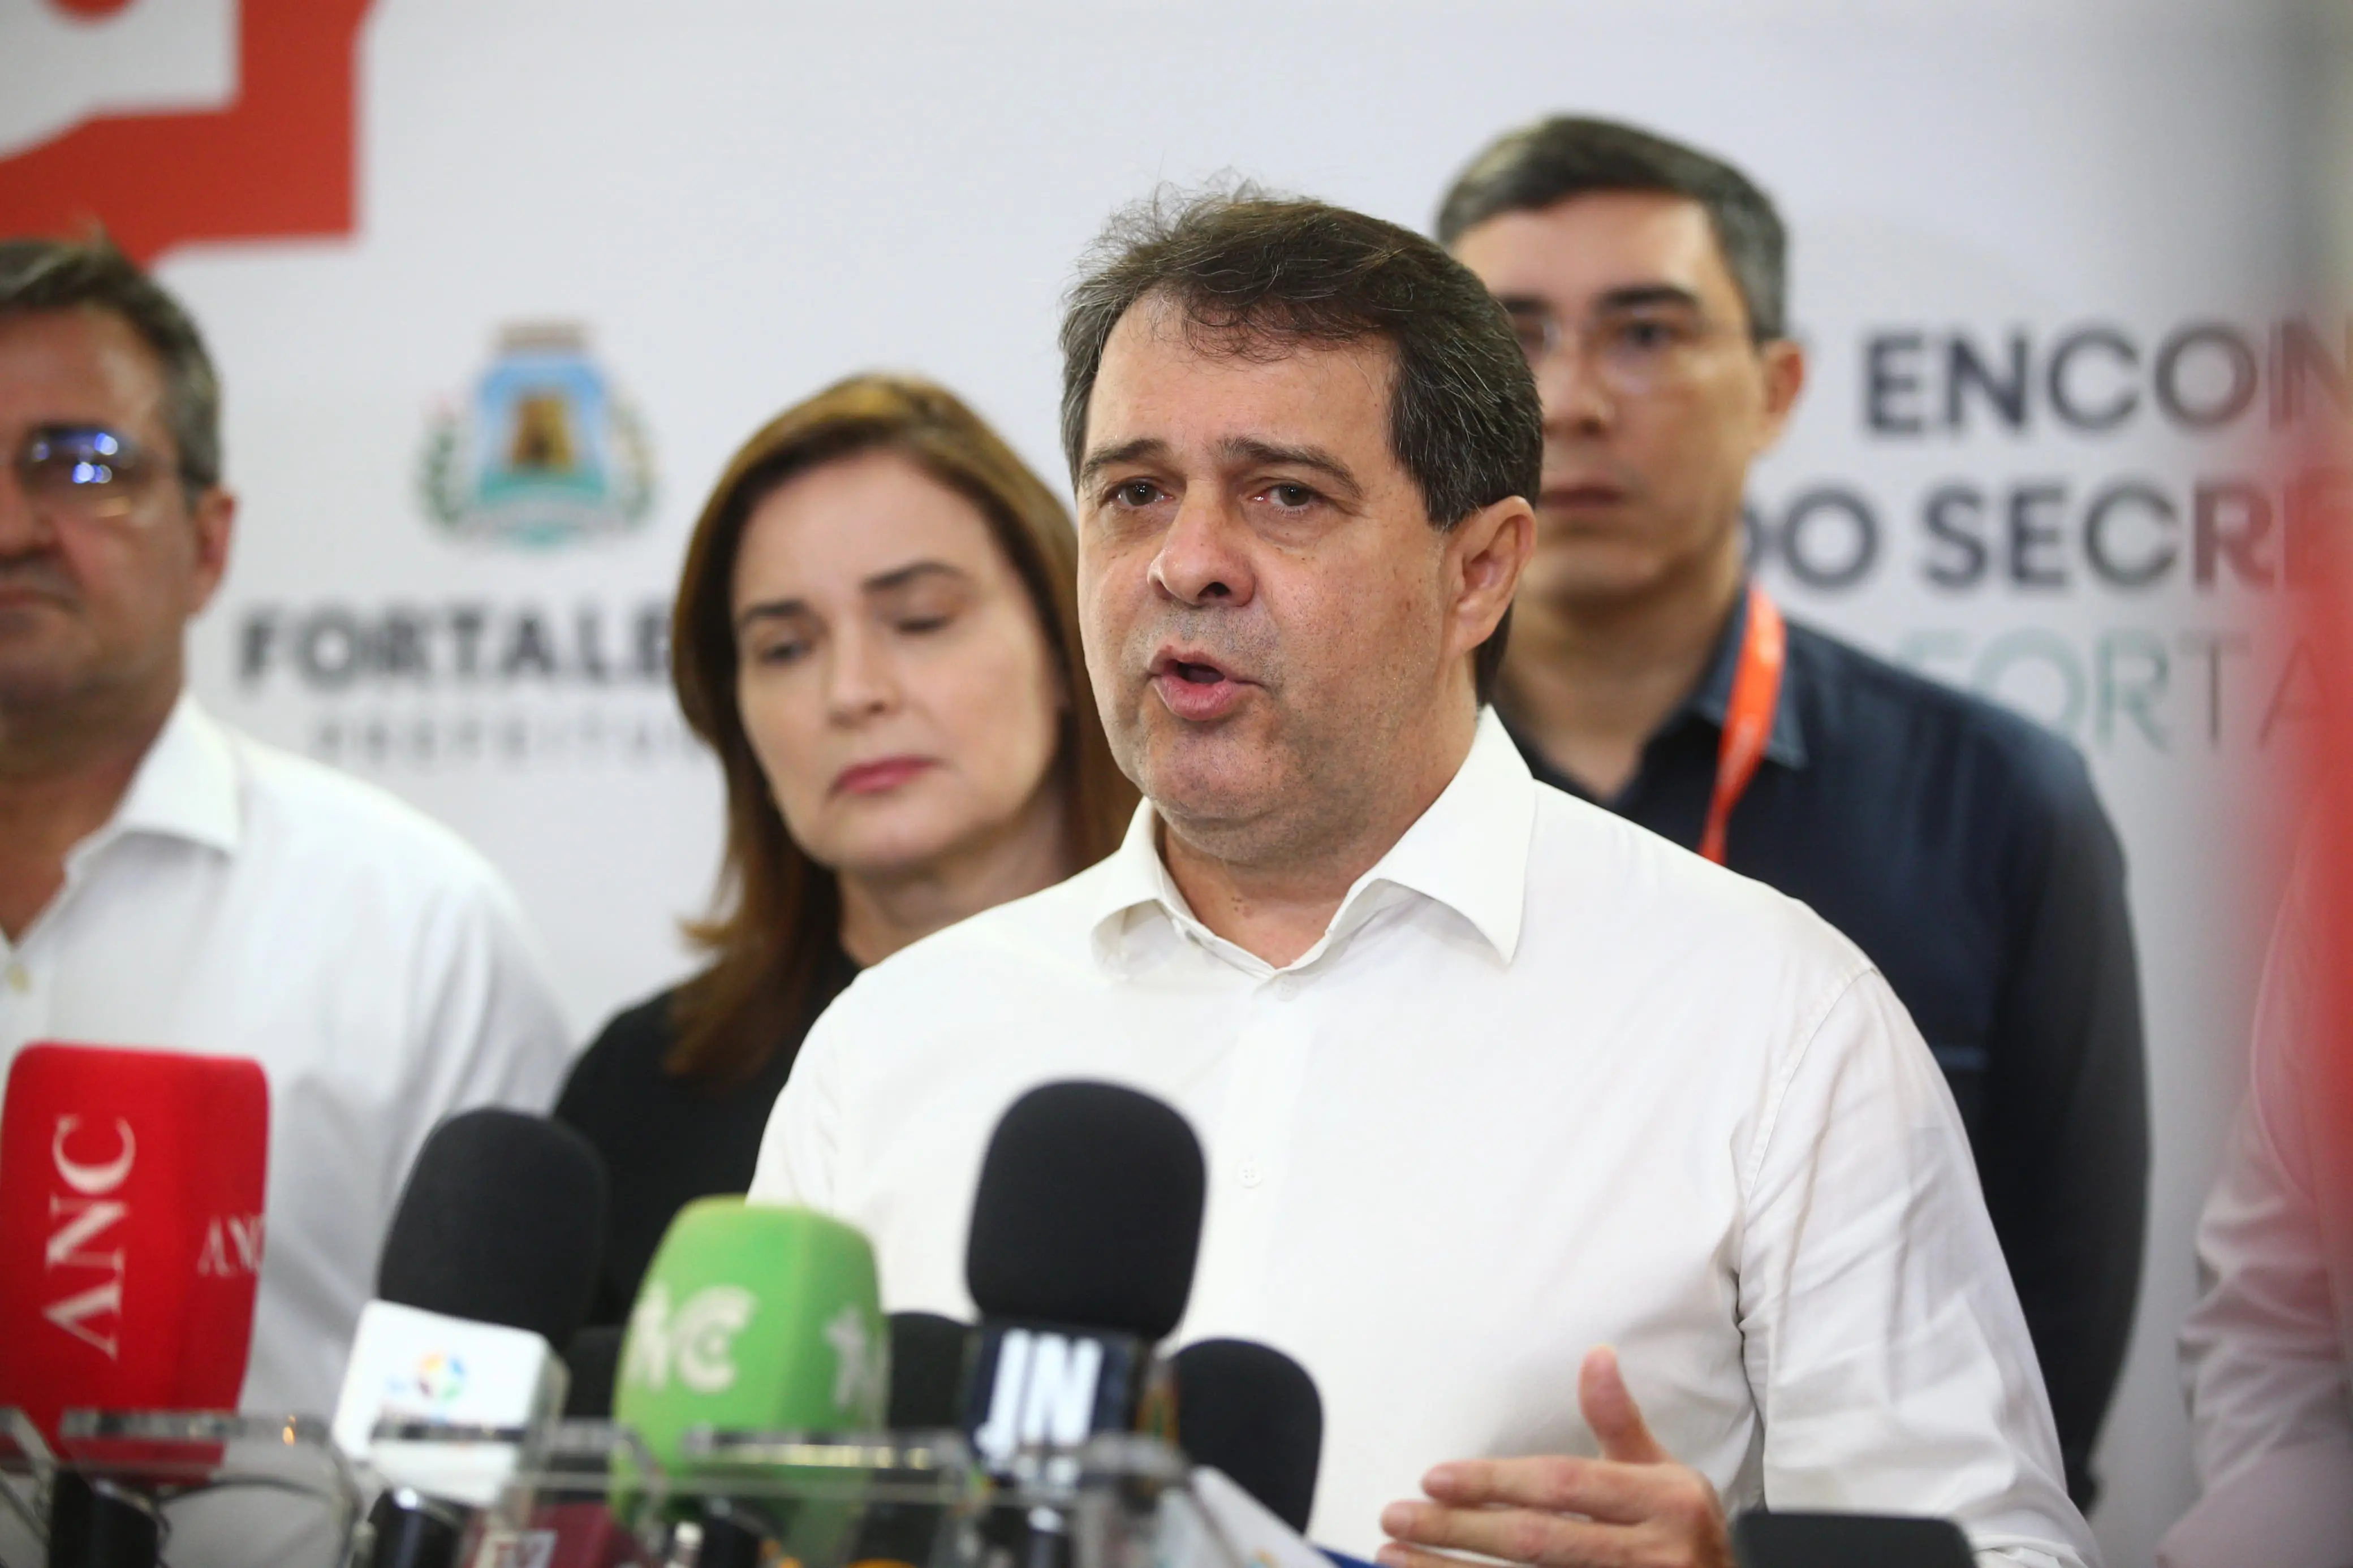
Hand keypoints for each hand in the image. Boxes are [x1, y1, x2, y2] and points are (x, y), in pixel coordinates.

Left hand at [1375, 1347, 1730, 1567]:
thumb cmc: (1681, 1531)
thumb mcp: (1664, 1473)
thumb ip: (1618, 1422)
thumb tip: (1596, 1357)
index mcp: (1663, 1503)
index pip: (1563, 1488)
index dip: (1495, 1481)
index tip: (1434, 1478)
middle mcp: (1649, 1556)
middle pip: (1536, 1542)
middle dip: (1458, 1530)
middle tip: (1397, 1515)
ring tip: (1393, 1556)